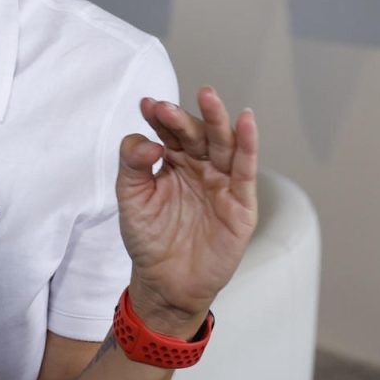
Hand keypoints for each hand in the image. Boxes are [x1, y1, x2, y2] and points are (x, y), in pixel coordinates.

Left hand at [116, 87, 259, 338]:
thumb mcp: (131, 199)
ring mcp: (222, 181)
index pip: (169, 131)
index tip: (147, 105)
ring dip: (216, 119)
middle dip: (183, 117)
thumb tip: (147, 140)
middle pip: (196, 132)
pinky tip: (246, 121)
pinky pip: (246, 169)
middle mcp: (200, 165)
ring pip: (223, 143)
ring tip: (207, 96)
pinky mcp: (241, 202)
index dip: (159, 117)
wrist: (166, 283)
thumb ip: (132, 165)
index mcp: (174, 161)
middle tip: (166, 106)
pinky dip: (248, 144)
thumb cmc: (149, 239)